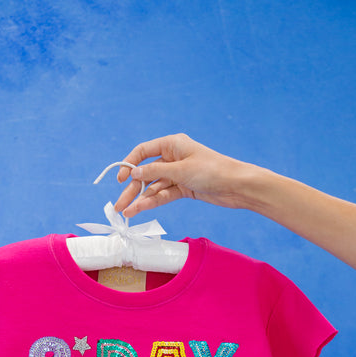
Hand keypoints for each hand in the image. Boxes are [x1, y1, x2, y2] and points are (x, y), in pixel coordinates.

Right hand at [114, 133, 251, 217]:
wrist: (236, 186)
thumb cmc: (212, 170)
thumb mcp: (180, 170)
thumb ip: (155, 172)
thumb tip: (134, 173)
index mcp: (172, 144)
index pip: (143, 152)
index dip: (129, 165)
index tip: (120, 180)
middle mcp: (173, 157)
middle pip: (146, 173)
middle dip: (132, 189)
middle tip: (119, 205)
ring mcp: (177, 174)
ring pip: (153, 187)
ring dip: (140, 200)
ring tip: (127, 212)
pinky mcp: (183, 188)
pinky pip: (163, 195)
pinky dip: (153, 202)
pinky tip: (141, 210)